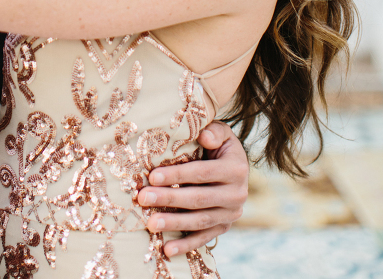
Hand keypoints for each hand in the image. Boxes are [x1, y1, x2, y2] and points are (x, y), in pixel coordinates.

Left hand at [138, 121, 249, 256]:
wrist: (234, 168)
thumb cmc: (218, 147)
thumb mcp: (221, 134)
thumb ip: (214, 131)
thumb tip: (204, 137)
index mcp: (237, 168)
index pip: (203, 172)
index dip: (178, 175)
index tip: (152, 176)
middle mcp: (238, 193)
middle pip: (199, 198)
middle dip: (170, 198)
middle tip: (144, 198)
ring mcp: (232, 214)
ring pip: (200, 221)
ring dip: (174, 223)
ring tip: (151, 223)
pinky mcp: (224, 227)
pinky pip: (204, 238)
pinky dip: (186, 246)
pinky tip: (166, 250)